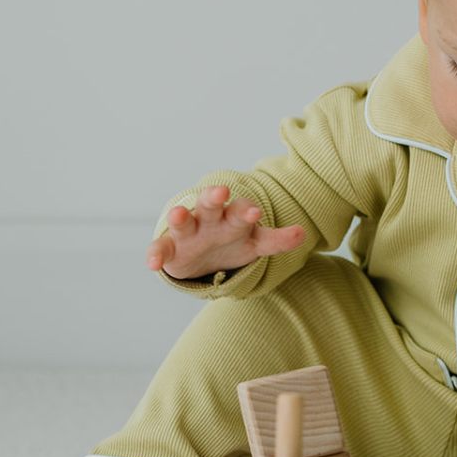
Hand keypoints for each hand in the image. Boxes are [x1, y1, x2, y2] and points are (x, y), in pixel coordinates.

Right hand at [145, 185, 305, 279]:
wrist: (201, 256)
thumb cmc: (232, 241)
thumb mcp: (255, 243)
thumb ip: (276, 240)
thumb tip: (302, 233)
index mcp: (232, 217)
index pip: (240, 209)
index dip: (247, 210)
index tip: (255, 213)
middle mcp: (209, 219)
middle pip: (211, 205)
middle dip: (215, 198)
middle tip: (221, 192)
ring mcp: (188, 232)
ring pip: (183, 221)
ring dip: (181, 217)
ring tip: (178, 215)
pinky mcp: (170, 248)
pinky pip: (160, 248)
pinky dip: (156, 254)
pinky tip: (153, 264)